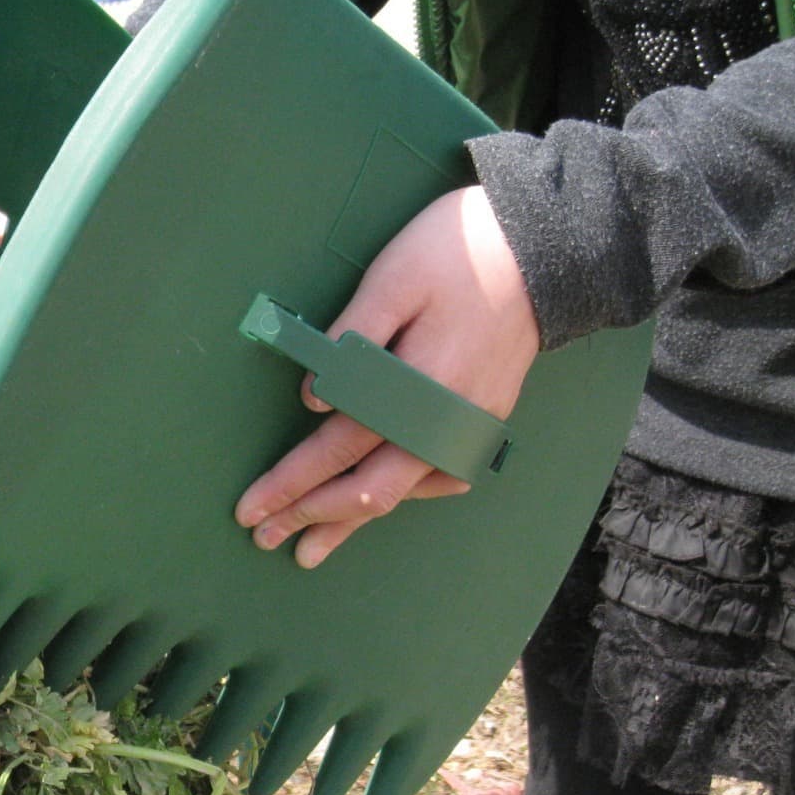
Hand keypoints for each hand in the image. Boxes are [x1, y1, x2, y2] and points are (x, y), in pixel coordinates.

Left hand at [234, 186, 539, 567]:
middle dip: (312, 516)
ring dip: (353, 519)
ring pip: (404, 493)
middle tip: (265, 538)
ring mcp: (470, 427)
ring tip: (312, 545)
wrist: (542, 249)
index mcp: (416, 387)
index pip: (339, 449)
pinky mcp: (485, 421)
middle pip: (369, 490)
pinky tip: (383, 500)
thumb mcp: (391, 279)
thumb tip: (313, 399)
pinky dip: (405, 494)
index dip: (291, 482)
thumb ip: (350, 339)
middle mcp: (445, 422)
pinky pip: (439, 476)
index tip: (251, 510)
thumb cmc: (455, 252)